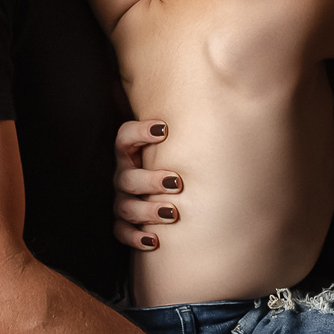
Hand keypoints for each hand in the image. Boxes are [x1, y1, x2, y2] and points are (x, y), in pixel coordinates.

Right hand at [112, 119, 182, 251]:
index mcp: (132, 155)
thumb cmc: (175, 167)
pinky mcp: (125, 224)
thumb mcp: (178, 148)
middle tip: (177, 182)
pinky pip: (122, 232)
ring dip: (148, 211)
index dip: (139, 132)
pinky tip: (154, 240)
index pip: (124, 138)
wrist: (170, 198)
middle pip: (127, 178)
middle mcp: (124, 177)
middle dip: (151, 180)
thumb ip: (187, 130)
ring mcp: (123, 201)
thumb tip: (211, 94)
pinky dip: (136, 237)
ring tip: (172, 213)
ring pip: (126, 207)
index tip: (164, 129)